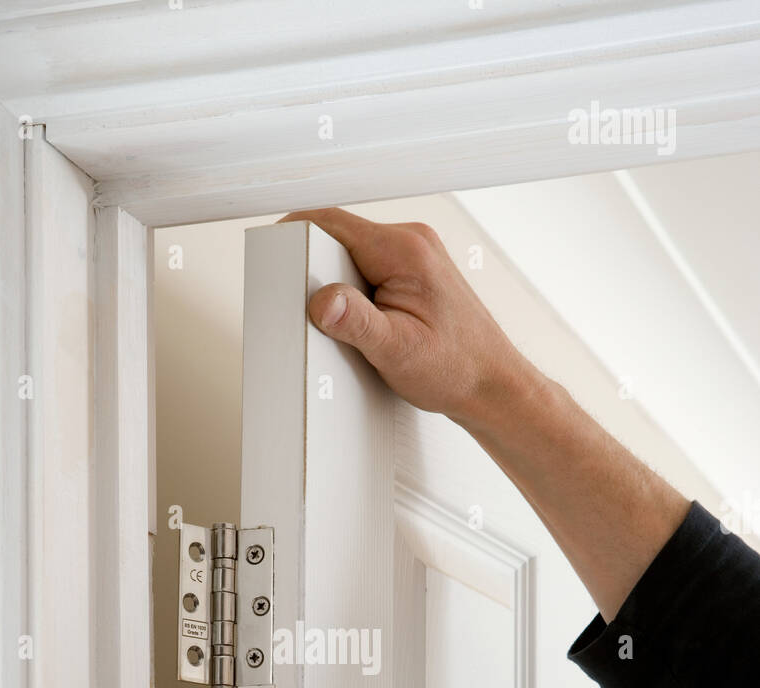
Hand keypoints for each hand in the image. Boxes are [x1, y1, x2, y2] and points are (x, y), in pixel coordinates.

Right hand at [281, 205, 537, 428]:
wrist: (493, 386)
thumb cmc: (457, 370)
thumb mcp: (397, 351)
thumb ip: (356, 322)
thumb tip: (320, 299)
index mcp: (405, 251)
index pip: (333, 223)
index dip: (295, 235)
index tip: (273, 253)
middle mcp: (412, 244)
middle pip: (340, 238)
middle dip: (316, 269)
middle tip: (306, 307)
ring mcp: (415, 257)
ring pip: (353, 256)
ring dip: (336, 285)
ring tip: (338, 324)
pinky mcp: (414, 275)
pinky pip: (369, 271)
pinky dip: (354, 295)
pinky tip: (359, 325)